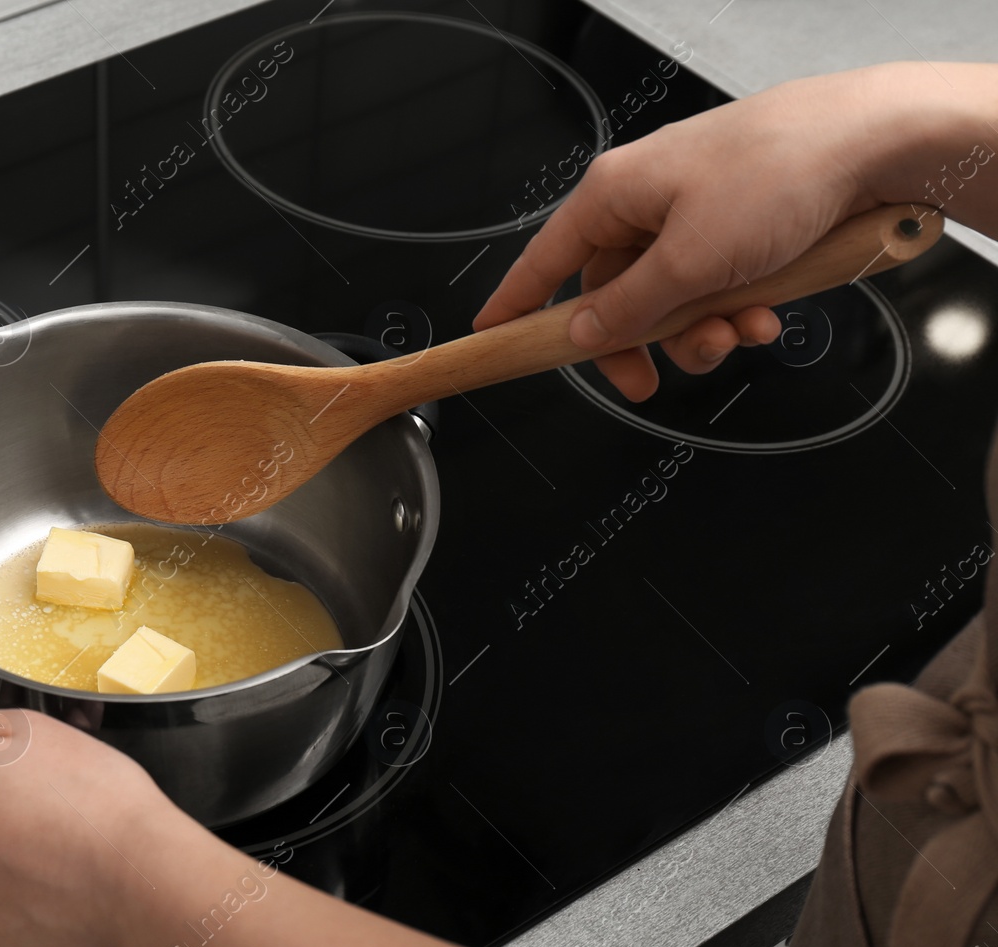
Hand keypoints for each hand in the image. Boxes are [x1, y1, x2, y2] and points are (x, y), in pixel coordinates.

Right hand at [475, 68, 897, 400]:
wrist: (874, 143)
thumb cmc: (778, 174)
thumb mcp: (689, 261)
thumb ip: (627, 307)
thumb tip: (581, 334)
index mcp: (615, 196)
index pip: (544, 260)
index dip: (516, 303)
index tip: (491, 335)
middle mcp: (649, 203)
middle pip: (613, 296)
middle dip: (641, 342)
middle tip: (651, 383)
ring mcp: (697, 215)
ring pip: (670, 301)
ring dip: (701, 332)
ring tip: (740, 332)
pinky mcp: (743, 228)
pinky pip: (716, 289)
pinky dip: (738, 312)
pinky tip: (769, 314)